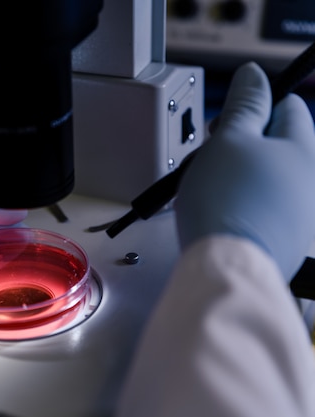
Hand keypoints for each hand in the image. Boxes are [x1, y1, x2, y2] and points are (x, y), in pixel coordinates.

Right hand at [175, 62, 314, 279]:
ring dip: (239, 173)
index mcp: (305, 148)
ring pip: (268, 175)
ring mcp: (302, 211)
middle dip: (242, 142)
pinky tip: (222, 210)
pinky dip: (243, 202)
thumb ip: (244, 104)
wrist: (227, 265)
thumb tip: (253, 75)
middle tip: (214, 154)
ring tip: (212, 186)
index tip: (226, 121)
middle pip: (278, 142)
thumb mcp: (228, 139)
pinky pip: (265, 205)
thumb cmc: (228, 203)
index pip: (287, 105)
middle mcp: (312, 179)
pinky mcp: (288, 236)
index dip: (252, 106)